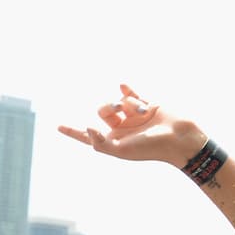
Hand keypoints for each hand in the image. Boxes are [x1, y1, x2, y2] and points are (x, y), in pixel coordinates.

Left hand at [57, 84, 205, 167]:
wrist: (177, 137)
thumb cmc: (149, 148)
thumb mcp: (121, 150)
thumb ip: (100, 142)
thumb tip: (87, 128)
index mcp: (112, 140)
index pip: (88, 135)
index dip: (72, 131)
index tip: (57, 126)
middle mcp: (120, 128)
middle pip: (103, 110)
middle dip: (107, 107)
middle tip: (117, 110)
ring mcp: (132, 115)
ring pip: (119, 101)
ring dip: (129, 104)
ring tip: (143, 114)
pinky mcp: (145, 104)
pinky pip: (131, 94)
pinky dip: (127, 90)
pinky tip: (122, 84)